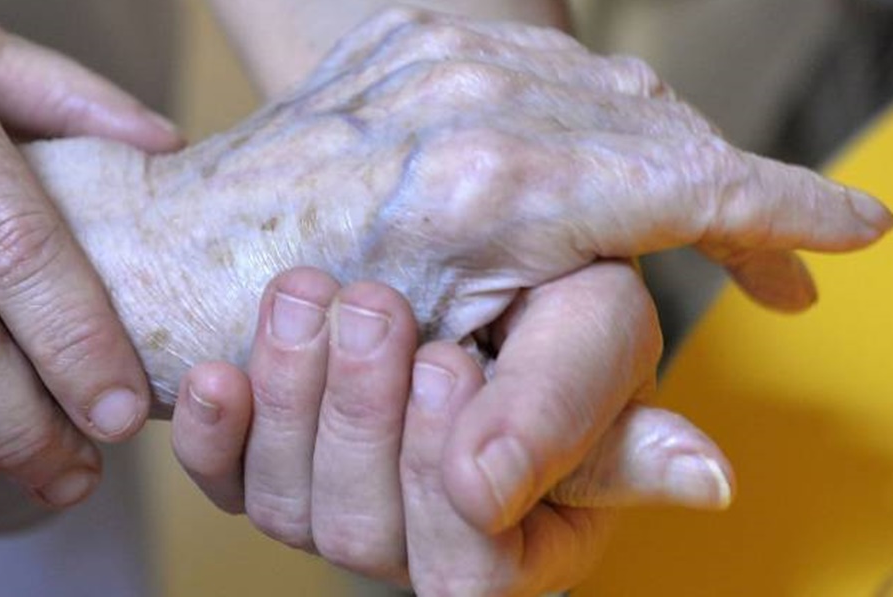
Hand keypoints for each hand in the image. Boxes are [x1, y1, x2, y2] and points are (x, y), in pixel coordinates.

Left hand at [172, 266, 731, 594]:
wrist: (451, 251)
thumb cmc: (539, 296)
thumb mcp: (589, 329)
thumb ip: (608, 403)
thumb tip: (700, 479)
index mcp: (520, 533)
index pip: (476, 565)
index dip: (449, 476)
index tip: (450, 363)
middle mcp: (419, 539)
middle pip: (365, 537)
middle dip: (364, 417)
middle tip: (376, 309)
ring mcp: (335, 509)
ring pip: (287, 510)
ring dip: (294, 396)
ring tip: (311, 298)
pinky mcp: (262, 470)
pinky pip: (221, 480)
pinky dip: (216, 429)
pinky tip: (222, 372)